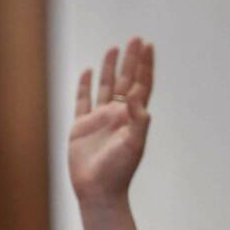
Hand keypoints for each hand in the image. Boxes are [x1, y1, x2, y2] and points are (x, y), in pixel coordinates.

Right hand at [68, 38, 154, 205]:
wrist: (98, 191)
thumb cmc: (118, 171)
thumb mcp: (133, 145)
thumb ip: (138, 120)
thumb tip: (139, 97)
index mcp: (132, 117)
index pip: (141, 85)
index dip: (145, 66)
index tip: (148, 46)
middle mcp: (118, 115)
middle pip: (126, 80)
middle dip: (131, 60)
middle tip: (136, 38)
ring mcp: (99, 120)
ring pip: (106, 87)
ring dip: (110, 68)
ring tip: (114, 48)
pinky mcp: (81, 127)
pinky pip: (83, 101)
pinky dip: (85, 86)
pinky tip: (88, 72)